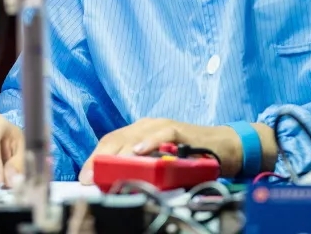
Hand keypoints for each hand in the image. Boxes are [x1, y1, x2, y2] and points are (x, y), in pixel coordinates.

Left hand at [78, 118, 269, 183]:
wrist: (227, 147)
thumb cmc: (192, 158)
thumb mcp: (162, 164)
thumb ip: (142, 169)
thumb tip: (116, 185)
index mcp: (139, 133)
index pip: (110, 142)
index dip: (95, 158)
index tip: (84, 177)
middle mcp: (147, 126)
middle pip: (116, 138)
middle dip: (99, 157)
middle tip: (88, 177)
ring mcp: (163, 126)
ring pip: (134, 135)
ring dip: (118, 153)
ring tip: (104, 168)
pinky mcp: (180, 130)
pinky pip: (162, 134)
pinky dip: (149, 142)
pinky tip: (138, 153)